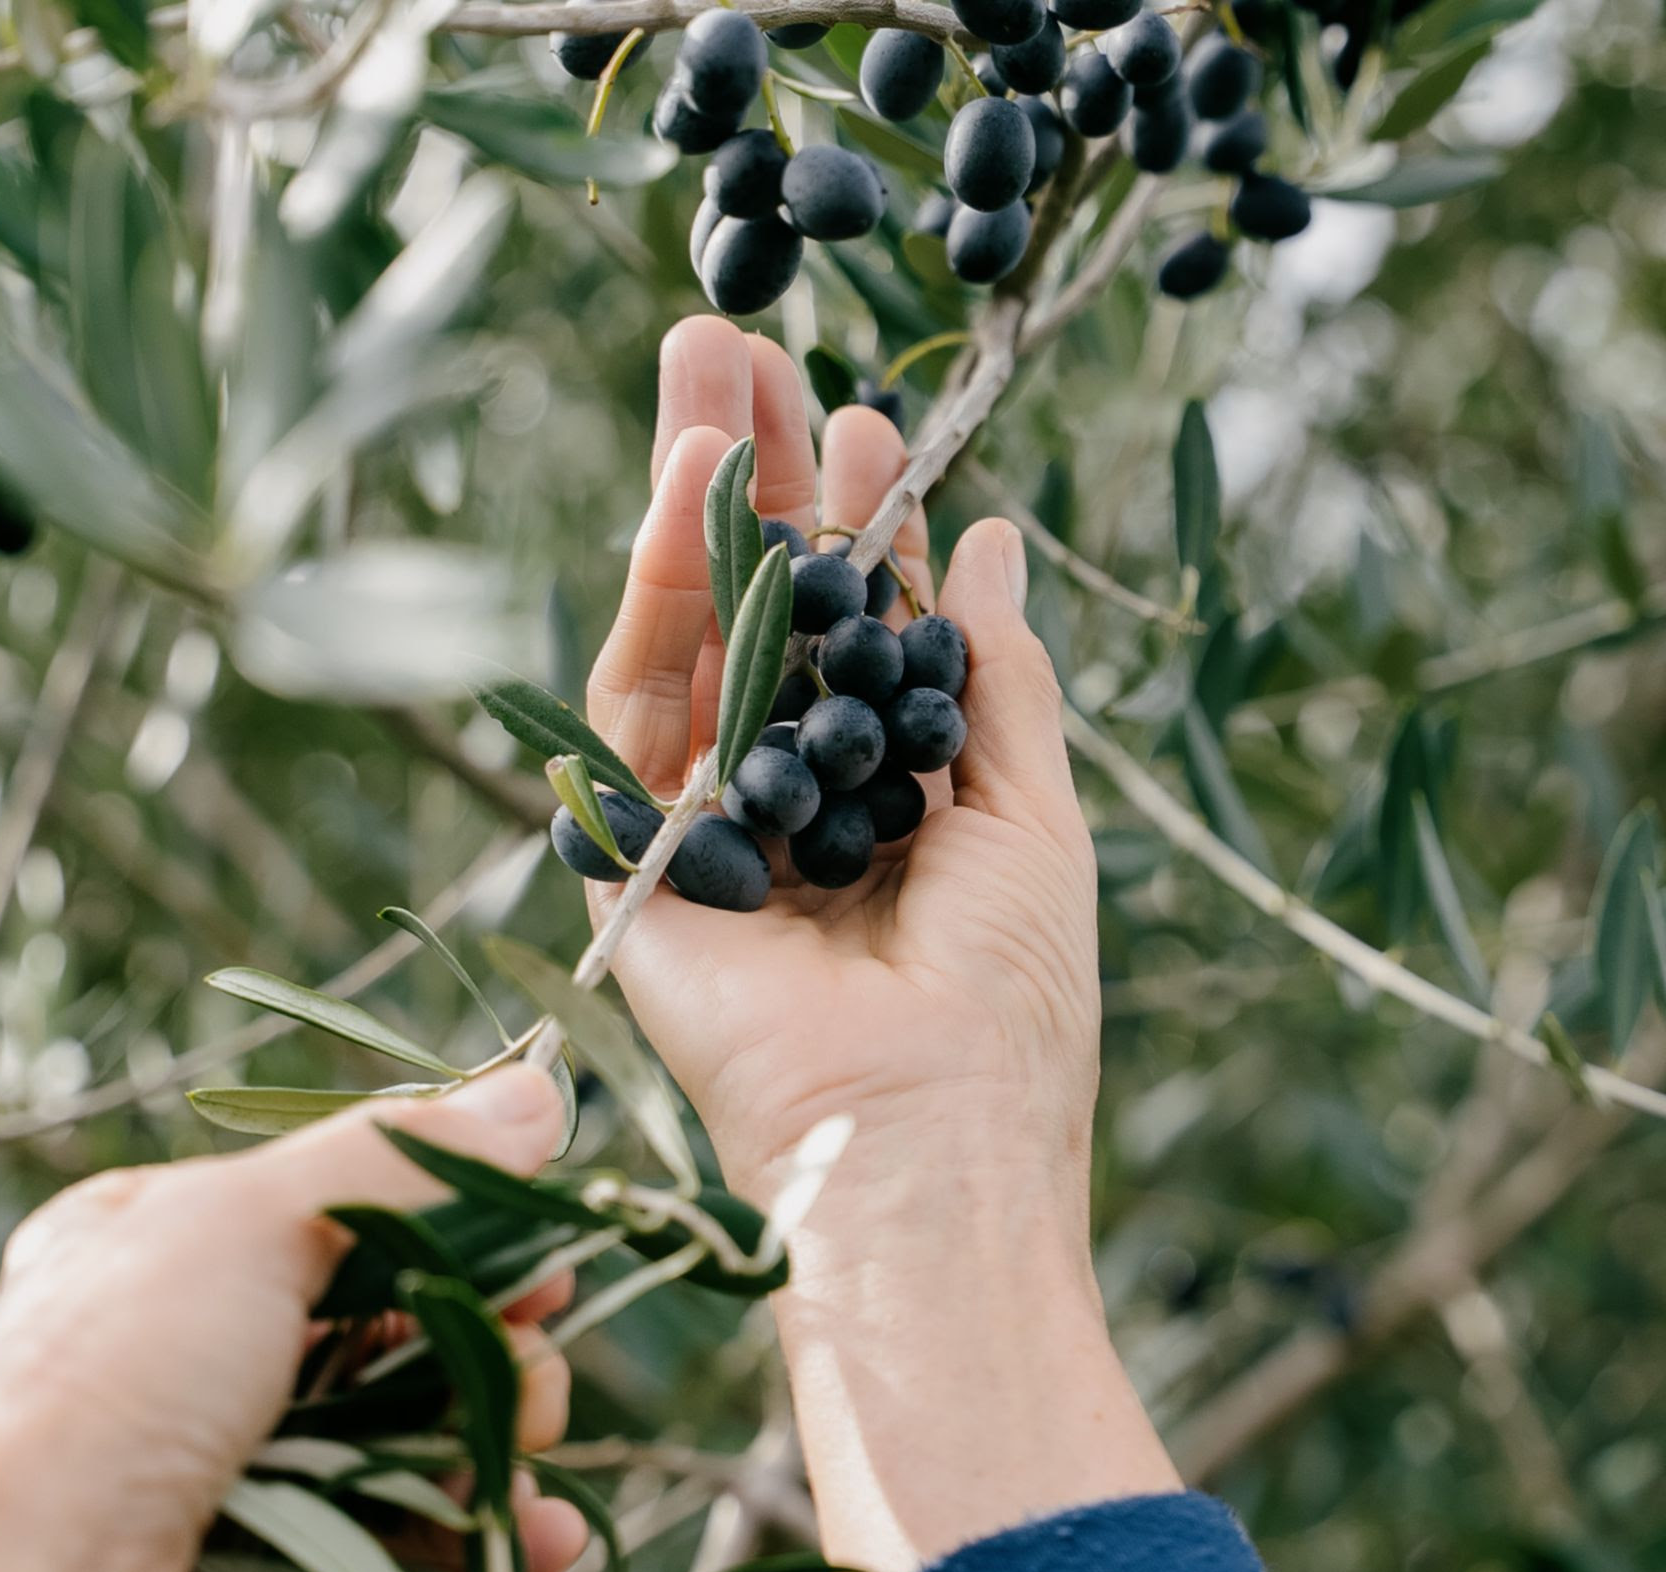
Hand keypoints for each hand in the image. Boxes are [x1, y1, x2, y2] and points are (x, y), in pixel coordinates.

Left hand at [0, 1069, 577, 1571]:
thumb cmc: (111, 1385)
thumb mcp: (251, 1223)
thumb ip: (400, 1157)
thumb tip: (537, 1091)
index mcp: (169, 1251)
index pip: (353, 1223)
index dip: (467, 1243)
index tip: (547, 1273)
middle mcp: (188, 1364)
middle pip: (397, 1349)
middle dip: (492, 1370)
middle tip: (537, 1395)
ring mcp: (216, 1489)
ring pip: (400, 1467)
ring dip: (489, 1478)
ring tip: (527, 1508)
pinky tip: (505, 1570)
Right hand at [586, 318, 1174, 1571]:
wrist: (927, 1141)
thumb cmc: (1011, 1008)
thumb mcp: (1035, 815)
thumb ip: (1001, 677)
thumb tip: (989, 541)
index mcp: (888, 810)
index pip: (854, 635)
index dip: (855, 522)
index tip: (869, 418)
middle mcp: (786, 814)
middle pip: (751, 614)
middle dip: (748, 476)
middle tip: (737, 336)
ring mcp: (699, 837)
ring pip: (684, 635)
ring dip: (694, 496)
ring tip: (708, 364)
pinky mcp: (630, 866)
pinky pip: (634, 705)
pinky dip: (663, 588)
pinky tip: (695, 484)